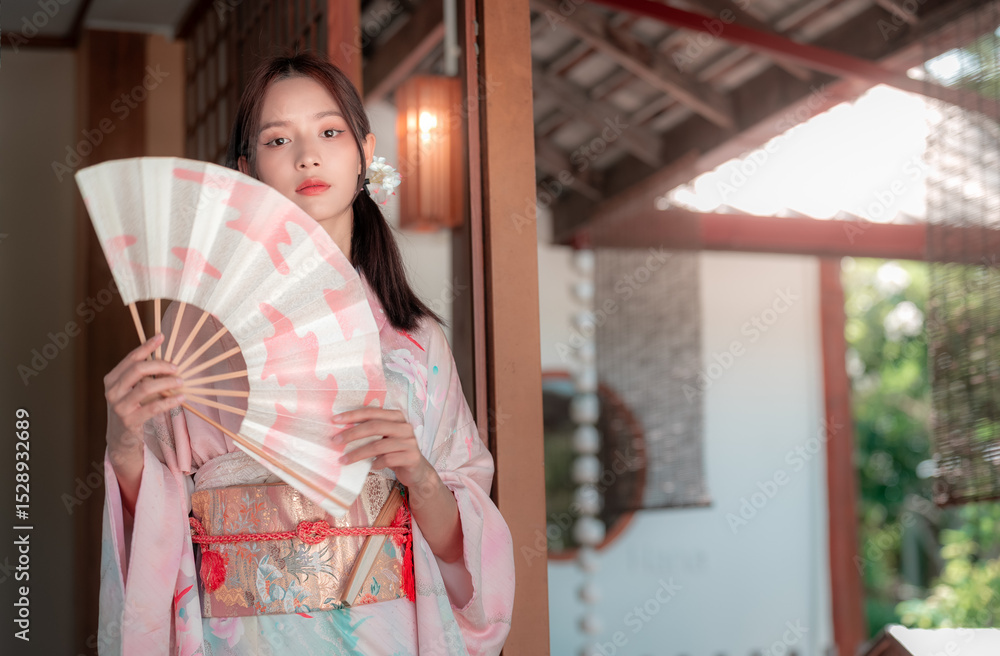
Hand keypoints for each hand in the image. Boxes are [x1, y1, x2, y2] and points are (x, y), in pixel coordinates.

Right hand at [105, 333, 185, 465]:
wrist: (119, 438)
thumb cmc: (131, 408)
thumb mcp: (130, 390)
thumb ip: (141, 375)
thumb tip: (164, 356)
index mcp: (112, 379)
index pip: (131, 358)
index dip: (147, 346)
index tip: (161, 337)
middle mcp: (112, 391)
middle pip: (138, 369)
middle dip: (160, 365)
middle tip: (176, 367)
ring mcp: (119, 406)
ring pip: (146, 387)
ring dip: (167, 382)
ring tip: (181, 381)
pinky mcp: (130, 421)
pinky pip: (154, 407)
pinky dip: (170, 401)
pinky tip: (181, 398)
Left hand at [332, 408, 433, 489]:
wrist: (417, 471)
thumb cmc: (395, 452)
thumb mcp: (385, 438)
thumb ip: (371, 431)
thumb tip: (342, 430)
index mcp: (397, 417)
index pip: (372, 412)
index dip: (353, 415)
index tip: (335, 420)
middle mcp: (404, 427)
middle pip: (375, 426)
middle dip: (352, 433)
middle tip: (336, 441)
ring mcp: (410, 442)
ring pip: (378, 446)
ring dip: (358, 454)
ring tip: (344, 460)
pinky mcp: (412, 457)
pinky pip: (388, 459)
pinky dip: (375, 464)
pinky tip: (370, 467)